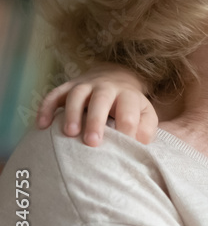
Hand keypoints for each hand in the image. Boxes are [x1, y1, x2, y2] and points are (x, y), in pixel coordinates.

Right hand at [36, 64, 156, 145]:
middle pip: (101, 100)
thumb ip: (145, 130)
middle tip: (92, 143)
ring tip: (69, 134)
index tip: (122, 149)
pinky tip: (42, 125)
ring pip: (76, 95)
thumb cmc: (130, 106)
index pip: (128, 114)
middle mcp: (106, 88)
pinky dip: (46, 108)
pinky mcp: (67, 87)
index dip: (126, 131)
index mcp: (128, 96)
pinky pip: (54, 95)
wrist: (116, 77)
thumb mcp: (145, 114)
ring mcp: (85, 85)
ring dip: (72, 113)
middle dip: (96, 121)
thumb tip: (139, 146)